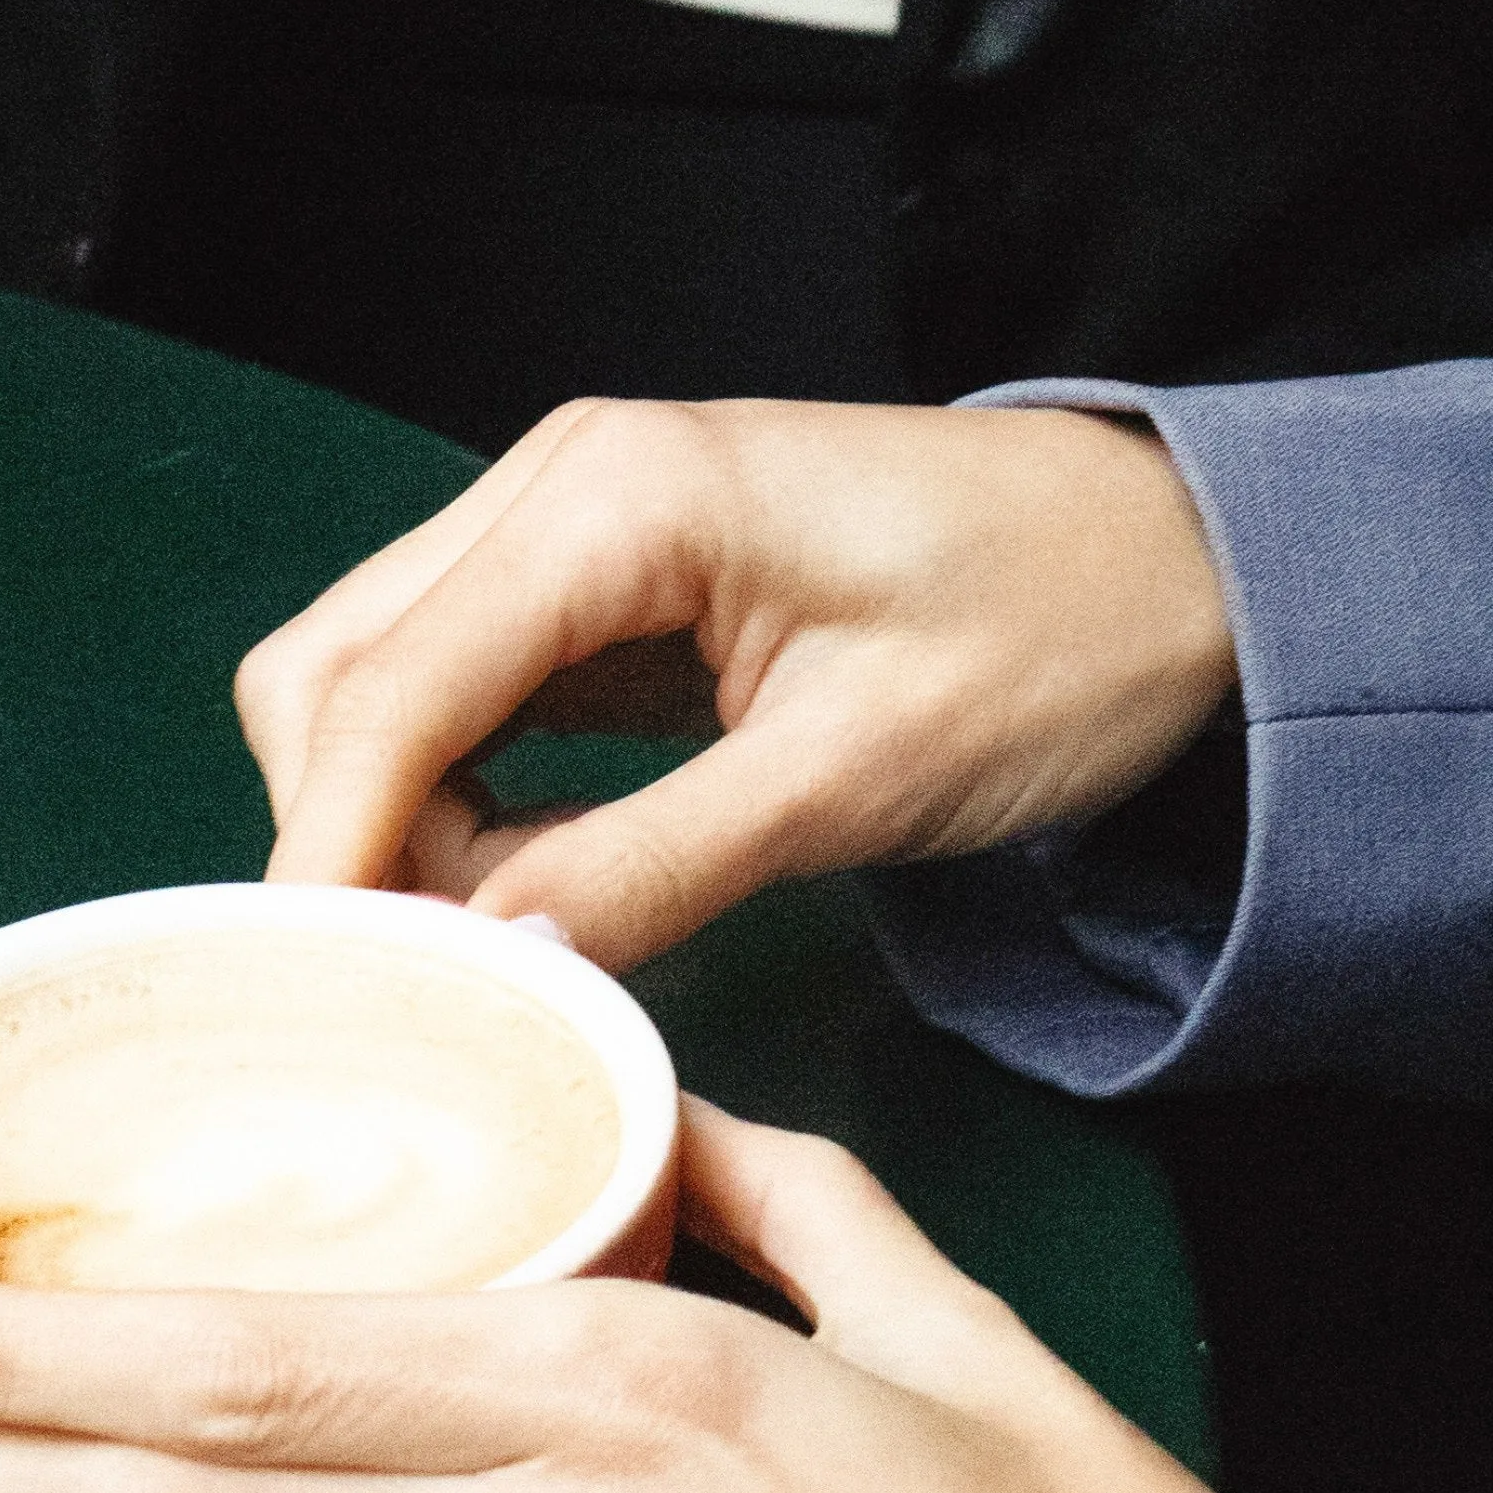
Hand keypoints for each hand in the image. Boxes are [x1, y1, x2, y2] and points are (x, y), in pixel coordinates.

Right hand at [235, 396, 1240, 964]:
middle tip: (424, 1000)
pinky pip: (455, 695)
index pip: (388, 687)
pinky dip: (450, 802)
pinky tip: (525, 895)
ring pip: (373, 683)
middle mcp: (561, 483)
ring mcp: (571, 526)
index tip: (313, 1009)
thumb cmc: (1056, 635)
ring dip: (394, 826)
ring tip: (494, 957)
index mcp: (619, 496)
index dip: (330, 855)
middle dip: (346, 840)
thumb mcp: (863, 773)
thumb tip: (487, 966)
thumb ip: (659, 863)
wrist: (1179, 559)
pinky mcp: (601, 587)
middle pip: (335, 671)